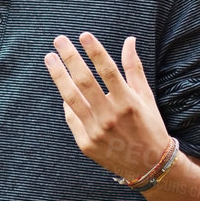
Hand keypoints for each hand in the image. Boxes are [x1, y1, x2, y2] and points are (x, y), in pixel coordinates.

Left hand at [44, 32, 171, 183]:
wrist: (148, 166)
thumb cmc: (149, 126)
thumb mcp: (145, 97)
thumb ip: (134, 68)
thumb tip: (129, 40)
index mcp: (127, 102)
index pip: (108, 70)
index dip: (95, 51)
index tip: (83, 35)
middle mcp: (110, 116)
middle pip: (84, 81)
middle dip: (70, 58)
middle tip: (59, 40)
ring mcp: (95, 131)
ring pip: (71, 98)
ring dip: (58, 76)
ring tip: (50, 59)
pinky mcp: (85, 143)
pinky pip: (72, 117)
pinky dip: (67, 102)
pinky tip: (63, 89)